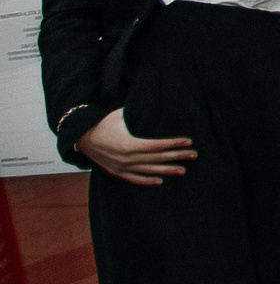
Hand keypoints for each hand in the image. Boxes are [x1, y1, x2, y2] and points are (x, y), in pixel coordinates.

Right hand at [75, 108, 195, 184]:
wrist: (81, 136)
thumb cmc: (103, 122)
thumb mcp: (121, 114)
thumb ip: (140, 112)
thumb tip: (158, 102)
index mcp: (128, 143)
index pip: (157, 145)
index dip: (174, 144)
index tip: (189, 141)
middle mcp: (126, 158)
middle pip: (157, 158)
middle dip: (177, 156)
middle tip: (194, 155)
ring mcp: (121, 167)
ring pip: (149, 170)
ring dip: (167, 170)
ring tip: (183, 170)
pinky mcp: (116, 172)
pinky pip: (134, 179)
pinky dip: (148, 180)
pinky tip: (161, 181)